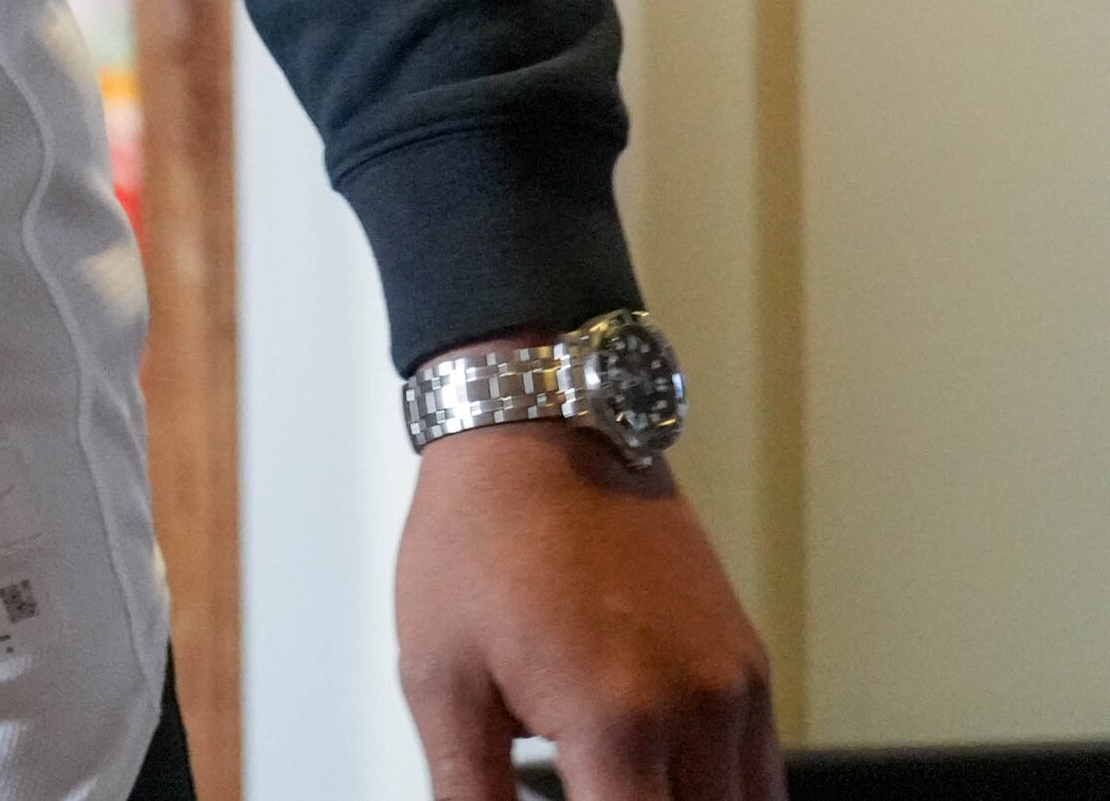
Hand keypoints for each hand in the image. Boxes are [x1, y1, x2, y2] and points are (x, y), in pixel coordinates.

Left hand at [395, 420, 777, 798]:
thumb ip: (470, 792)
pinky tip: (652, 787)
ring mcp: (736, 691)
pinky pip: (758, 777)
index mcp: (617, 723)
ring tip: (605, 782)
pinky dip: (715, 799)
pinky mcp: (750, 669)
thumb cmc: (480, 540)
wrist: (539, 433)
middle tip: (571, 787)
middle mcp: (698, 712)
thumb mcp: (440, 679)